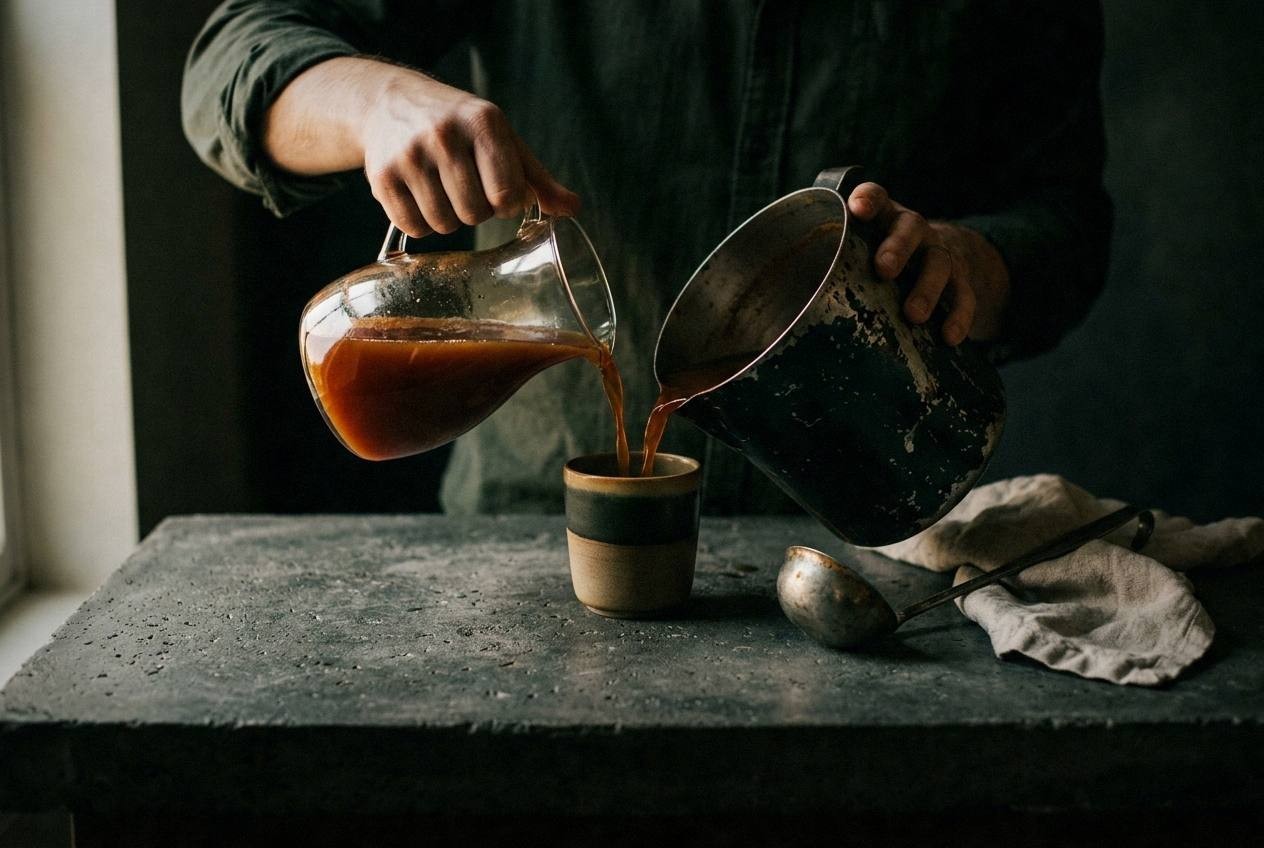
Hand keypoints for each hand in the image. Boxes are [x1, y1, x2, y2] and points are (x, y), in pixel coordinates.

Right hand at [264, 57, 579, 237]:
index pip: (507, 194)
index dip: (507, 204)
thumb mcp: (502, 140)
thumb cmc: (460, 127)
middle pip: (475, 214)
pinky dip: (421, 224)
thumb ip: (538, 179)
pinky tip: (421, 197)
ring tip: (444, 191)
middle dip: (477, 211)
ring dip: (449, 219)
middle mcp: (444, 135)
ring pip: (444, 224)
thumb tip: (573, 209)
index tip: (500, 193)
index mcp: (484, 123)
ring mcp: (409, 156)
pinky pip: (413, 227)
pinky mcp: (382, 177)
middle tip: (467, 189)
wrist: (390, 102)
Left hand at [846, 182, 1010, 344]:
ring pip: (939, 266)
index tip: (859, 208)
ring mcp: (943, 256)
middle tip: (884, 269)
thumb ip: (841, 258)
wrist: (954, 258)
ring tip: (914, 315)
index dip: (870, 199)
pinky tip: (949, 337)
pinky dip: (958, 317)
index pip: (878, 199)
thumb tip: (777, 294)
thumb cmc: (893, 259)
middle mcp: (917, 233)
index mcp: (888, 220)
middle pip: (910, 229)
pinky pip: (965, 299)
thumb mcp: (870, 250)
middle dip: (898, 247)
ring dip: (926, 289)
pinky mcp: (964, 285)